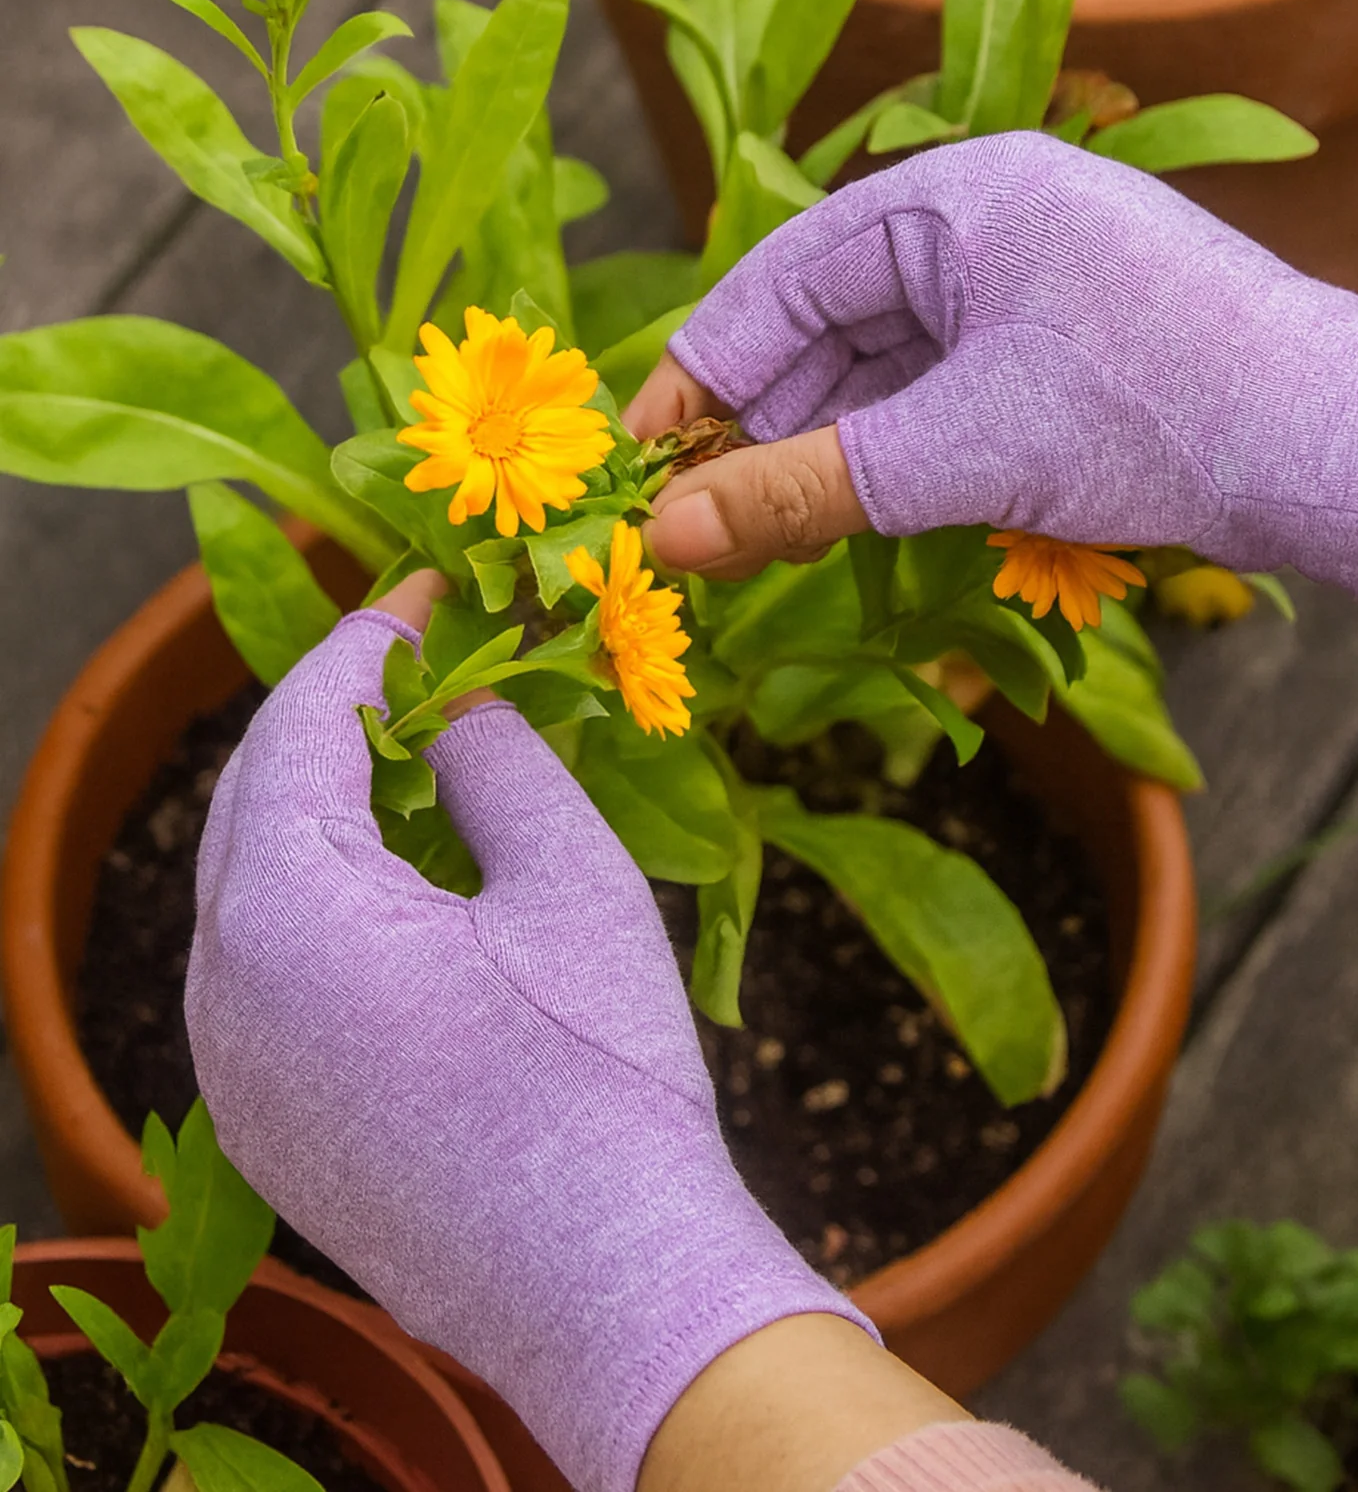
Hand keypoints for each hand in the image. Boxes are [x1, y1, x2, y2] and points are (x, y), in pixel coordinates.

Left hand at [185, 578, 872, 1491]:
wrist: (614, 1288)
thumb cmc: (604, 1077)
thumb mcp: (570, 881)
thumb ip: (498, 762)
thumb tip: (459, 706)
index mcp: (283, 913)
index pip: (299, 728)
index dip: (366, 643)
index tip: (424, 594)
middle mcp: (218, 991)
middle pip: (254, 803)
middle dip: (329, 720)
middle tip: (416, 665)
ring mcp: (229, 1071)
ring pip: (250, 892)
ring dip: (319, 811)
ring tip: (409, 761)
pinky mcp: (264, 1127)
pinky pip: (263, 974)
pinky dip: (317, 905)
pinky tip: (396, 888)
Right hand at [630, 133, 1357, 612]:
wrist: (1332, 452)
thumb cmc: (1152, 413)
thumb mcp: (954, 451)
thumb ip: (799, 491)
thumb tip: (666, 537)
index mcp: (953, 195)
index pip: (777, 282)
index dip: (699, 377)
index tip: (643, 462)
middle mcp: (984, 224)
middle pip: (824, 329)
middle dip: (760, 429)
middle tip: (704, 523)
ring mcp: (1024, 286)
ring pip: (880, 372)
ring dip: (822, 453)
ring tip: (771, 538)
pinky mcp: (1055, 349)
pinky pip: (937, 394)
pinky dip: (889, 455)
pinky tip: (855, 515)